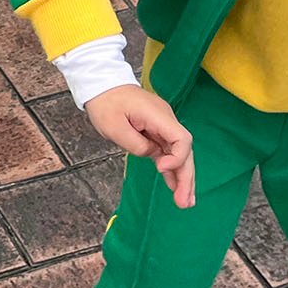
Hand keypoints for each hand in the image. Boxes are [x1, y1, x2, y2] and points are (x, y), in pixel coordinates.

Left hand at [84, 85, 195, 207]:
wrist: (101, 85)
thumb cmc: (105, 103)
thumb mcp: (114, 127)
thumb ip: (137, 145)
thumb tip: (155, 157)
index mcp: (158, 115)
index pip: (181, 138)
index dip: (177, 157)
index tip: (161, 168)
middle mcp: (165, 120)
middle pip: (184, 150)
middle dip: (186, 177)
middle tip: (185, 203)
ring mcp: (162, 125)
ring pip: (179, 153)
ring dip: (182, 177)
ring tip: (185, 202)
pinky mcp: (156, 131)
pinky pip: (168, 152)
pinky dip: (171, 169)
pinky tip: (175, 187)